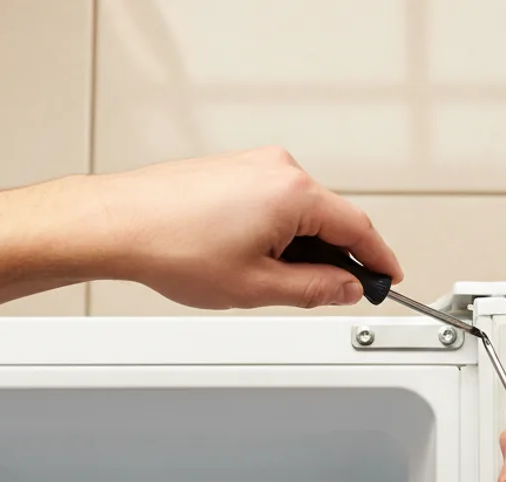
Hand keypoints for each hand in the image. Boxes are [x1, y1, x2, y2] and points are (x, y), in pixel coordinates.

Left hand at [84, 147, 401, 308]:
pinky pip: (276, 201)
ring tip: (265, 278)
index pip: (358, 229)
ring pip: (302, 211)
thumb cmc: (172, 246)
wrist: (116, 224)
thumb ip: (315, 288)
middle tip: (329, 293)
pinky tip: (249, 256)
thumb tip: (346, 287)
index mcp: (294, 194)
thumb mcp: (257, 286)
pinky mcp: (234, 169)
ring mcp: (254, 164)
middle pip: (332, 218)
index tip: (389, 278)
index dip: (379, 260)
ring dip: (301, 245)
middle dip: (336, 257)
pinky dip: (278, 230)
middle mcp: (279, 169)